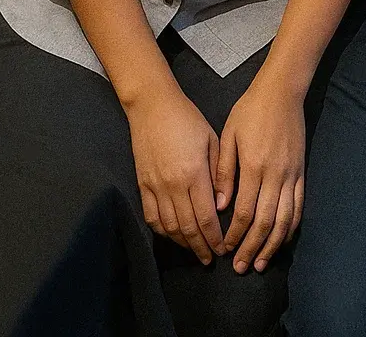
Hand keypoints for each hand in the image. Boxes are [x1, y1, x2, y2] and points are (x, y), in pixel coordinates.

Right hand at [124, 81, 223, 264]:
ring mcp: (155, 187)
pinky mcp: (142, 185)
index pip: (206, 218)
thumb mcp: (212, 140)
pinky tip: (173, 235)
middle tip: (210, 258)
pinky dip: (163, 231)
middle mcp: (173, 185)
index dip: (214, 238)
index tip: (223, 248)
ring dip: (183, 243)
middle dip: (201, 247)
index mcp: (193, 174)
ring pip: (169, 227)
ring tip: (195, 250)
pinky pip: (152, 217)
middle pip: (188, 228)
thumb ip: (218, 173)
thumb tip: (222, 204)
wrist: (152, 106)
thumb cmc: (187, 119)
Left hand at [216, 67, 305, 273]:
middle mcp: (275, 174)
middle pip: (265, 222)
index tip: (224, 249)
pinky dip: (291, 227)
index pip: (244, 212)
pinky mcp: (301, 171)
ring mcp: (292, 174)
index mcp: (254, 166)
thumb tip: (219, 205)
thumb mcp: (229, 135)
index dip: (234, 235)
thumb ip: (224, 171)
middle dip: (252, 247)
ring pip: (285, 219)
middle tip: (240, 267)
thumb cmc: (250, 110)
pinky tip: (282, 240)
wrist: (282, 91)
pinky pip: (298, 206)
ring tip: (261, 262)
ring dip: (273, 244)